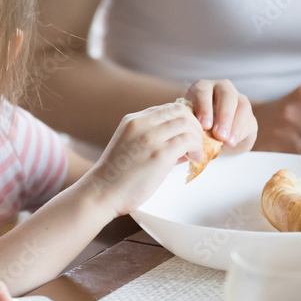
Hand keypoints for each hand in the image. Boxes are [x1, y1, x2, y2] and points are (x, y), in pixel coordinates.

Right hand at [84, 102, 203, 216]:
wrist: (102, 192)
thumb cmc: (117, 176)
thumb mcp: (131, 147)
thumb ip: (155, 140)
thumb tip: (185, 143)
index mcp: (133, 120)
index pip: (168, 108)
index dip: (185, 120)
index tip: (189, 135)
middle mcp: (141, 123)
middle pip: (181, 111)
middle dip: (195, 126)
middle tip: (197, 143)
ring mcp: (150, 138)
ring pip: (187, 124)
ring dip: (198, 137)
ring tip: (196, 153)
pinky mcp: (159, 154)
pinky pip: (188, 141)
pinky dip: (197, 149)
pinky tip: (194, 159)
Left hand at [183, 79, 256, 151]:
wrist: (211, 137)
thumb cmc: (195, 126)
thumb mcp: (190, 123)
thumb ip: (190, 124)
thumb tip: (191, 133)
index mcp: (202, 87)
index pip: (203, 90)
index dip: (204, 108)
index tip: (204, 125)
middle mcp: (221, 88)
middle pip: (227, 94)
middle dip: (224, 116)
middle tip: (219, 135)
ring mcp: (237, 97)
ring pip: (242, 105)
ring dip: (235, 124)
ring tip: (227, 141)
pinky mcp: (247, 112)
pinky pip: (248, 118)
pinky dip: (240, 131)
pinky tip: (233, 141)